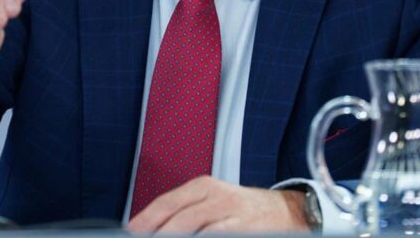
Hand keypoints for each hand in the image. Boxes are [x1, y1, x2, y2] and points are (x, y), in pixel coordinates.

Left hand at [127, 176, 307, 233]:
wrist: (287, 212)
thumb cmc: (243, 210)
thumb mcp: (213, 201)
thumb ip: (185, 212)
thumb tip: (152, 228)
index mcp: (203, 186)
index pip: (166, 203)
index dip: (145, 220)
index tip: (132, 231)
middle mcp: (216, 196)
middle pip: (177, 219)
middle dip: (158, 234)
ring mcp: (231, 212)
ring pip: (194, 228)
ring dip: (175, 237)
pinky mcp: (245, 229)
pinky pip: (217, 237)